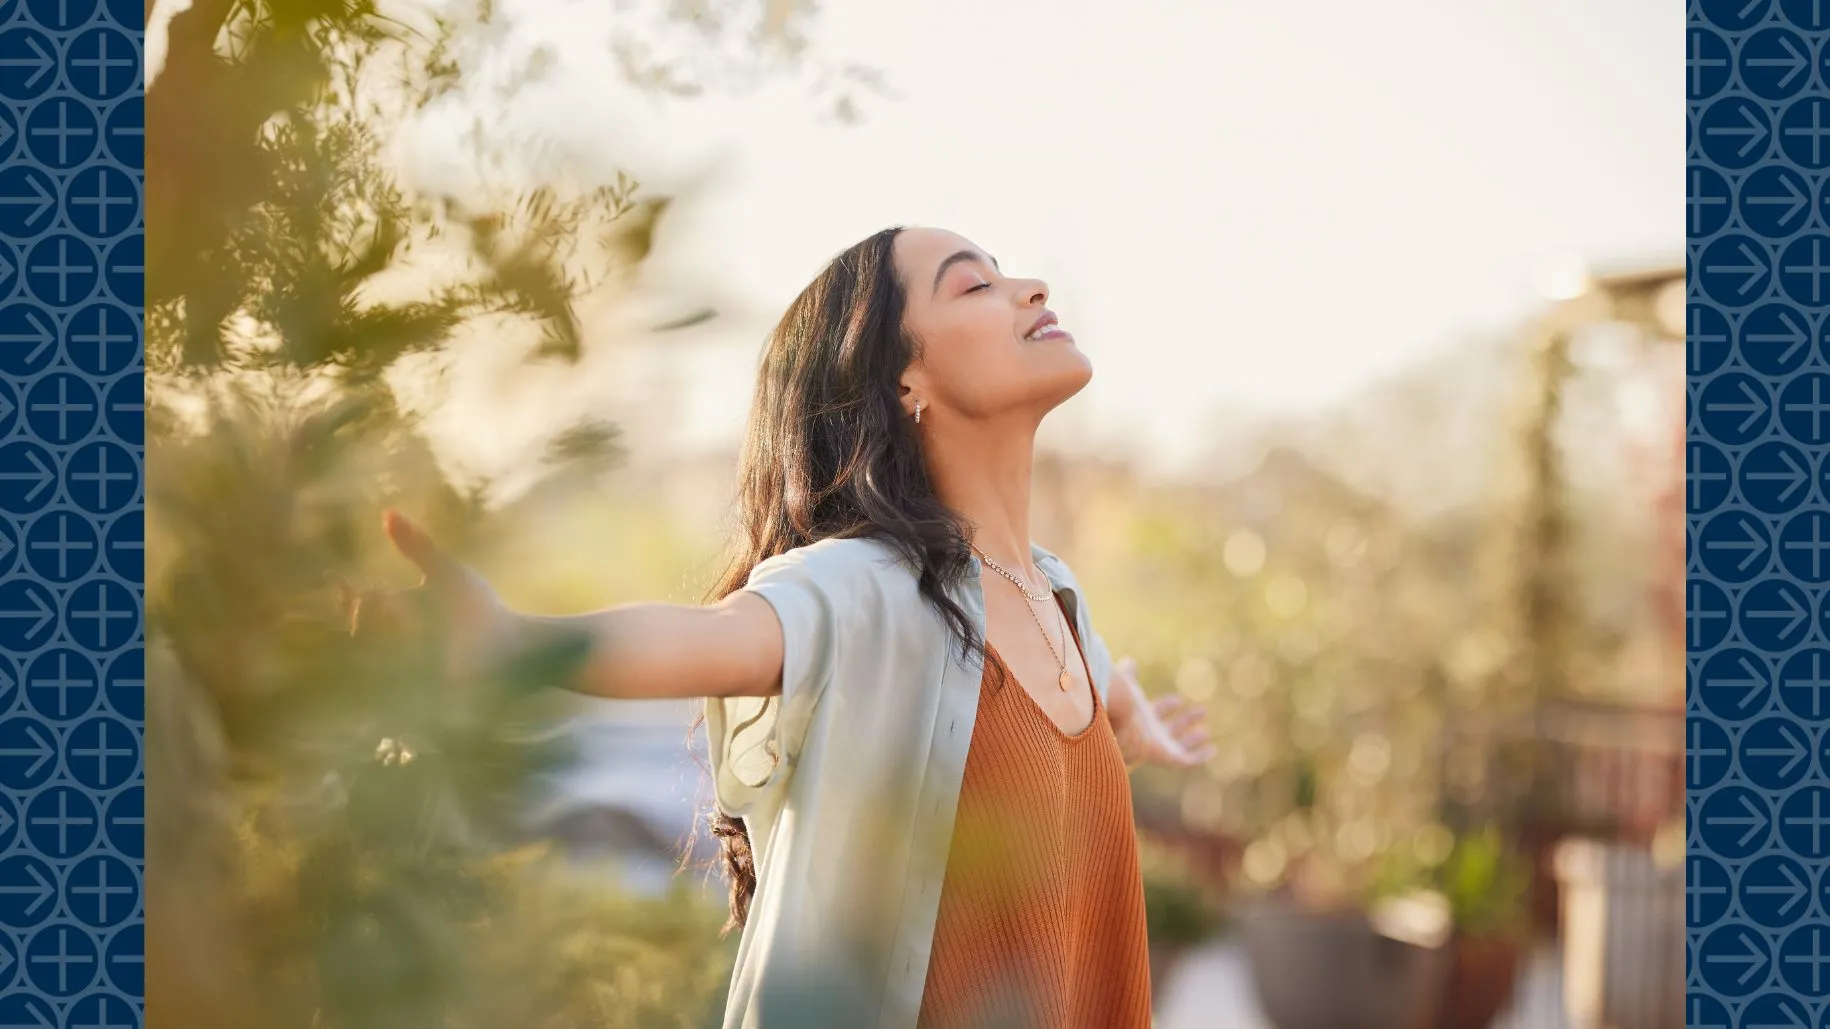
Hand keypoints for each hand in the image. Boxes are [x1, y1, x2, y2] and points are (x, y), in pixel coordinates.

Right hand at [343, 510, 518, 681]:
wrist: (513, 648)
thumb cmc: (480, 609)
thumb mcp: (447, 574)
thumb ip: (418, 546)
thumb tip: (387, 513)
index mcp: (398, 611)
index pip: (362, 604)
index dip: (349, 597)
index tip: (345, 586)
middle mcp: (394, 641)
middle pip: (361, 631)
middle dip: (373, 619)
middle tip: (401, 611)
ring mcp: (402, 669)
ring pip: (369, 659)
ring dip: (390, 642)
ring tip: (418, 631)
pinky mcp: (413, 695)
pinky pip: (386, 687)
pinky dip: (396, 671)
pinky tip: (421, 658)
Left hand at [1110, 656, 1216, 769]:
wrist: (1121, 725)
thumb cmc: (1122, 705)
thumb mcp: (1128, 685)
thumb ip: (1128, 674)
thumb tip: (1129, 661)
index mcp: (1140, 718)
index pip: (1156, 712)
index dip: (1167, 706)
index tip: (1179, 700)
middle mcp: (1151, 734)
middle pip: (1170, 729)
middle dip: (1185, 721)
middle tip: (1203, 711)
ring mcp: (1160, 748)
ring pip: (1179, 745)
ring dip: (1193, 739)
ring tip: (1206, 731)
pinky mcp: (1170, 758)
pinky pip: (1188, 760)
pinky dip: (1200, 756)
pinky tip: (1212, 749)